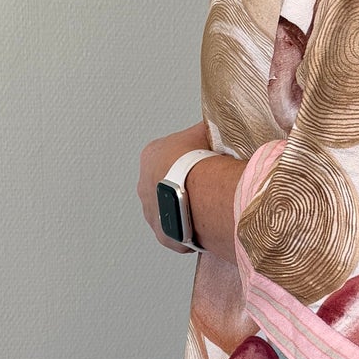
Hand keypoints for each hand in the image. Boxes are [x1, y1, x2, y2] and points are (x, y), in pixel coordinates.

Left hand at [139, 125, 212, 253]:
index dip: (188, 160)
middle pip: (166, 185)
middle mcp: (144, 185)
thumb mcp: (204, 133)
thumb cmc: (200, 161)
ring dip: (185, 210)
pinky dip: (189, 232)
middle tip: (206, 189)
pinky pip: (176, 234)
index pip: (168, 157)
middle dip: (184, 187)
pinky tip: (205, 228)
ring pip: (169, 210)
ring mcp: (151, 212)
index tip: (204, 165)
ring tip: (207, 209)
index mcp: (151, 157)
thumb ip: (205, 130)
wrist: (202, 192)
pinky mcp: (162, 233)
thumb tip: (214, 125)